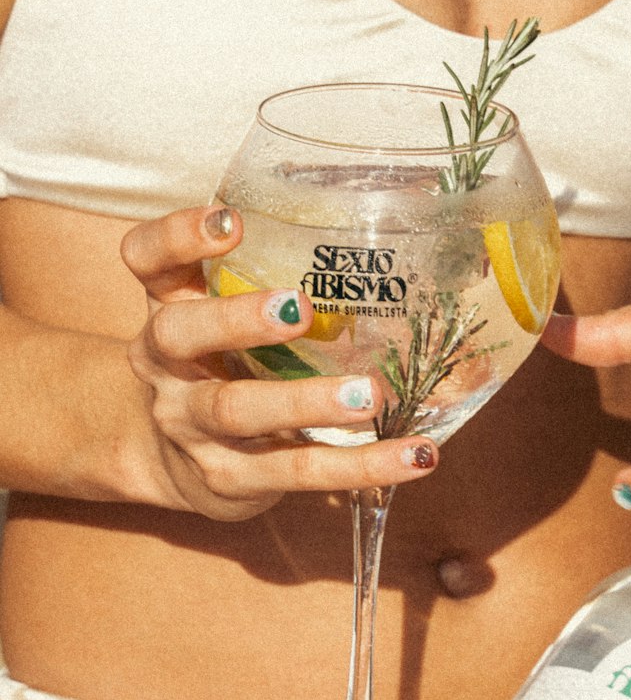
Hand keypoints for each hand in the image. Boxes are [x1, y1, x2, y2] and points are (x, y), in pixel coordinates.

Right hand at [121, 206, 437, 519]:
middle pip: (179, 334)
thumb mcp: (225, 316)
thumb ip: (268, 278)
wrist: (175, 461)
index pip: (147, 259)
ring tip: (367, 395)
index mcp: (168, 306)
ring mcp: (192, 426)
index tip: (231, 221)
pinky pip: (298, 471)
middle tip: (298, 308)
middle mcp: (166, 365)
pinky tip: (414, 455)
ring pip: (237, 410)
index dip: (177, 237)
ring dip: (305, 402)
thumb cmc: (222, 365)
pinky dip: (360, 466)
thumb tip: (382, 237)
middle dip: (237, 319)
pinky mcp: (231, 479)